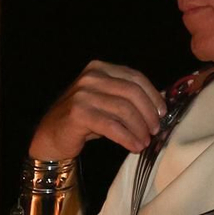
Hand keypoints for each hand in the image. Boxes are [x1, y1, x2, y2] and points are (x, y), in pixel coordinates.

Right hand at [28, 61, 166, 160]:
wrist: (51, 136)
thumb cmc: (83, 120)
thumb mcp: (106, 102)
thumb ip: (126, 98)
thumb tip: (159, 106)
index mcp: (100, 68)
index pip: (134, 77)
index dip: (152, 95)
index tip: (162, 113)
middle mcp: (91, 77)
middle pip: (132, 92)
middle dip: (148, 113)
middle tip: (156, 130)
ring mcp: (83, 94)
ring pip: (124, 110)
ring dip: (139, 128)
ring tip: (145, 141)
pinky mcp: (79, 113)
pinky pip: (112, 126)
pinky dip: (128, 138)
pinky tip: (134, 146)